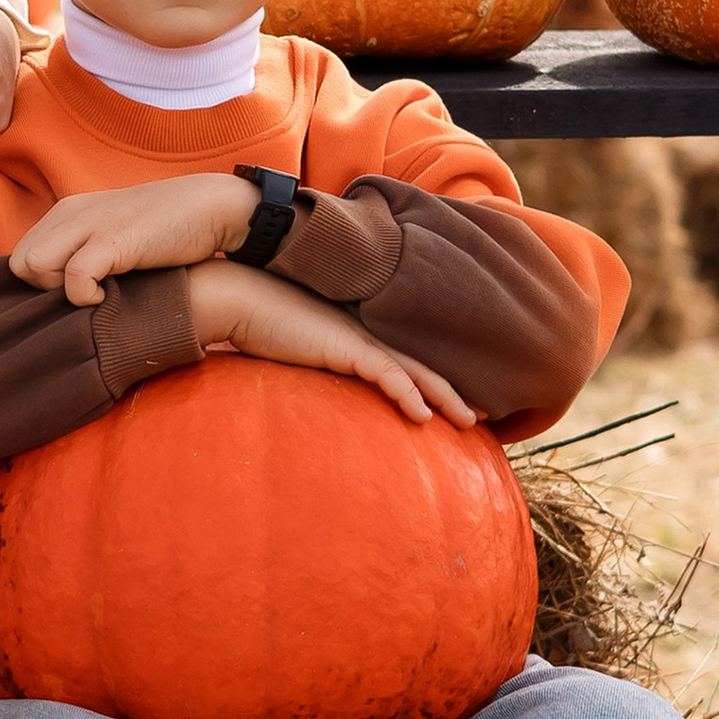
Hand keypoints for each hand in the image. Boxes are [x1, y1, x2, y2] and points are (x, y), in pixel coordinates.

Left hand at [10, 172, 257, 306]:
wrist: (211, 209)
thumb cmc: (166, 232)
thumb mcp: (114, 235)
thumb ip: (85, 250)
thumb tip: (63, 291)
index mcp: (67, 212)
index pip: (21, 255)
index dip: (41, 284)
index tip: (73, 293)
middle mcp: (71, 213)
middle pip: (19, 263)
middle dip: (42, 289)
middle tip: (82, 295)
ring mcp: (89, 224)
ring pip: (31, 265)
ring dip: (58, 291)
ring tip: (95, 293)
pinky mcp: (112, 240)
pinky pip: (72, 276)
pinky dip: (84, 296)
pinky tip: (110, 296)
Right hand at [188, 260, 473, 428]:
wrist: (238, 298)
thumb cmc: (256, 323)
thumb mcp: (290, 348)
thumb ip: (306, 365)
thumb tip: (302, 386)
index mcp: (356, 337)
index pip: (403, 362)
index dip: (431, 383)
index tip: (451, 405)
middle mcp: (365, 335)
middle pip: (420, 366)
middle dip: (452, 393)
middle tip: (480, 415)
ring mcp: (358, 339)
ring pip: (415, 372)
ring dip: (445, 397)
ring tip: (470, 420)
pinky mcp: (345, 346)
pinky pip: (385, 374)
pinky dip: (407, 394)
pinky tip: (422, 417)